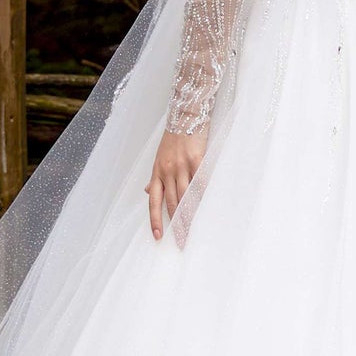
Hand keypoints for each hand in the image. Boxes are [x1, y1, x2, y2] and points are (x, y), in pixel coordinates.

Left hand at [147, 125, 207, 239]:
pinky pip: (201, 181)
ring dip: (190, 215)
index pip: (154, 201)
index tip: (158, 236)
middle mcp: (167, 170)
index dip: (155, 219)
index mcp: (157, 172)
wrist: (185, 115)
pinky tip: (207, 208)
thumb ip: (156, 177)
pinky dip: (203, 195)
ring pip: (186, 196)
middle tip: (182, 241)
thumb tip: (148, 192)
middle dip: (177, 224)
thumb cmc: (173, 138)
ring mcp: (182, 165)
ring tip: (195, 230)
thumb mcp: (159, 157)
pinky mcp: (197, 158)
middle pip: (172, 203)